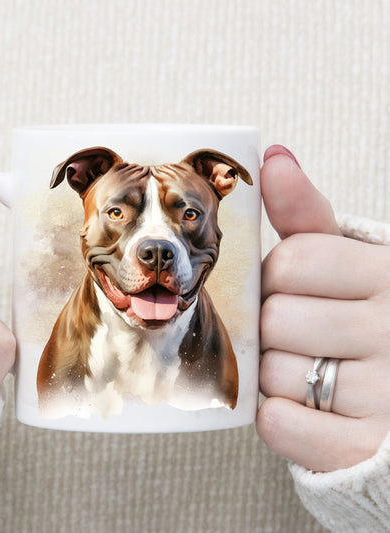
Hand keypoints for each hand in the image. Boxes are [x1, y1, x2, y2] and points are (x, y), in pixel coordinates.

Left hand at [257, 145, 389, 471]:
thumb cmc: (365, 315)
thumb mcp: (349, 259)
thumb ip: (306, 214)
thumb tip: (273, 157)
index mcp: (388, 274)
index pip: (293, 261)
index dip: (279, 277)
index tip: (295, 287)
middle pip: (275, 318)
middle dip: (274, 326)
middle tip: (302, 333)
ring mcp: (386, 394)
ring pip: (274, 372)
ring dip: (276, 372)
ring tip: (310, 369)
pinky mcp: (362, 447)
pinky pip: (281, 424)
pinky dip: (279, 418)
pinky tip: (304, 407)